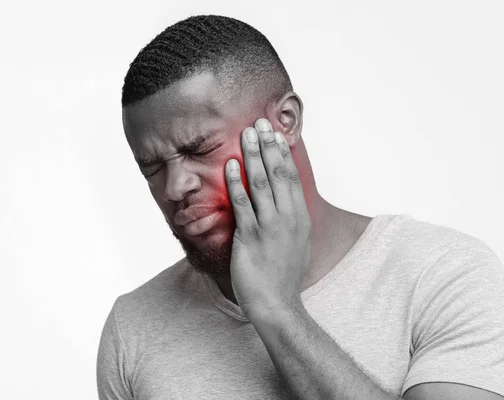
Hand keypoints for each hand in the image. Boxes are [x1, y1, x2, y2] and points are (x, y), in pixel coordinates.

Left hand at [225, 118, 311, 316]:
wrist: (277, 303)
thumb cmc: (284, 275)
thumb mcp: (296, 243)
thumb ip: (290, 219)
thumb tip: (284, 202)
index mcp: (300, 217)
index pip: (291, 177)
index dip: (282, 153)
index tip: (276, 134)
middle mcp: (287, 217)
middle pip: (277, 173)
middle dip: (268, 146)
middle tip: (260, 123)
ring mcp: (269, 226)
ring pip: (260, 183)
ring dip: (253, 156)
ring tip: (246, 135)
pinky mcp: (250, 236)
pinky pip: (242, 203)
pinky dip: (236, 182)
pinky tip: (231, 165)